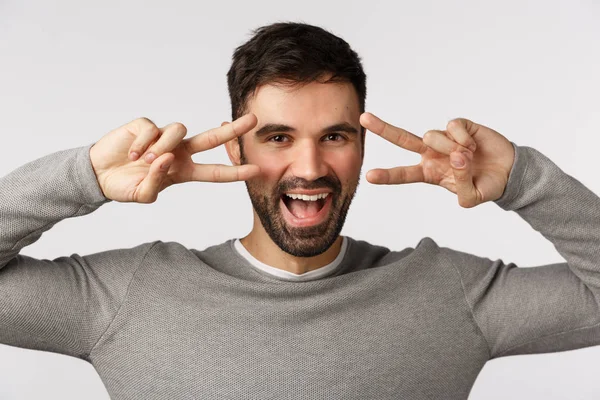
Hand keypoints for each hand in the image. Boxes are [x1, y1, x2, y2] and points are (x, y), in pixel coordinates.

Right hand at [89, 114, 260, 202]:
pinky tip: (131, 153)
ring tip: (145, 160)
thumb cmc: (124, 186)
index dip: (235, 172)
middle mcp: (179, 152)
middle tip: (253, 121)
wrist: (98, 174)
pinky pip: (153, 128)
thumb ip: (155, 183)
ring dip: (163, 146)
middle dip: (233, 130)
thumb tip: (166, 158)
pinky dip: (143, 142)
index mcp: (183, 171)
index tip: (256, 170)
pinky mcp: (146, 125)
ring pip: (179, 130)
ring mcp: (163, 137)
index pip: (214, 172)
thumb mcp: (141, 195)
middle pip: (212, 138)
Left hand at [359, 112, 514, 207]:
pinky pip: (451, 127)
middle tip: (363, 119)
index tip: (369, 176)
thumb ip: (461, 186)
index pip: (404, 174)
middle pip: (403, 140)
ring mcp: (444, 139)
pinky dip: (463, 137)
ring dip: (451, 148)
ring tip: (469, 156)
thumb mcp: (471, 198)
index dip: (387, 176)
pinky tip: (474, 144)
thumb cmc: (485, 185)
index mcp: (429, 173)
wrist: (509, 171)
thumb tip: (456, 158)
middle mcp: (432, 154)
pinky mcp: (459, 126)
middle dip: (383, 129)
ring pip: (431, 136)